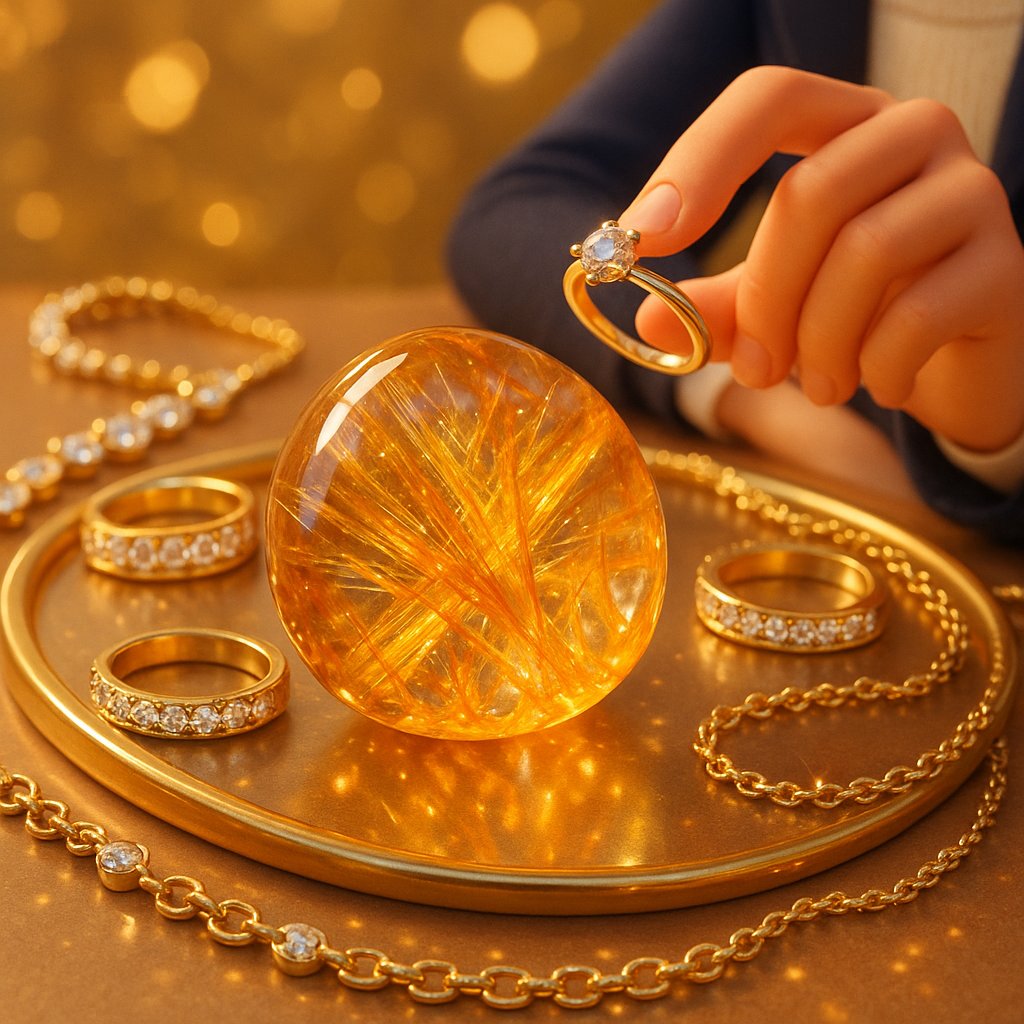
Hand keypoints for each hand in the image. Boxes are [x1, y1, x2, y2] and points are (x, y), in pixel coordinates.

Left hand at [620, 66, 1023, 452]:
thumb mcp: (776, 311)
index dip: (699, 159)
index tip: (642, 237)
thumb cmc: (859, 319)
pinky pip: (917, 314)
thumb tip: (650, 322)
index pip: (770, 98)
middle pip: (811, 193)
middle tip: (754, 371)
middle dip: (765, 299)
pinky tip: (878, 387)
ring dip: (818, 344)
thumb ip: (720, 309)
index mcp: (846, 127)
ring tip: (817, 387)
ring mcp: (970, 191)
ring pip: (866, 250)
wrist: (962, 366)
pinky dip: (876, 367)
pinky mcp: (1005, 263)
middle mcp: (914, 136)